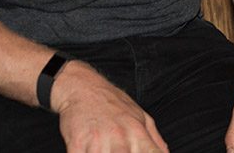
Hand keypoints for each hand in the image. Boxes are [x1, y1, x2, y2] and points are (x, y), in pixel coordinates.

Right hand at [52, 60, 169, 152]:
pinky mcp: (77, 144)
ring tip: (106, 149)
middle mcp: (121, 137)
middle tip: (119, 150)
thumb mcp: (141, 117)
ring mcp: (99, 141)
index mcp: (138, 133)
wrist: (82, 88)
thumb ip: (155, 139)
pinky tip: (89, 150)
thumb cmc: (112, 103)